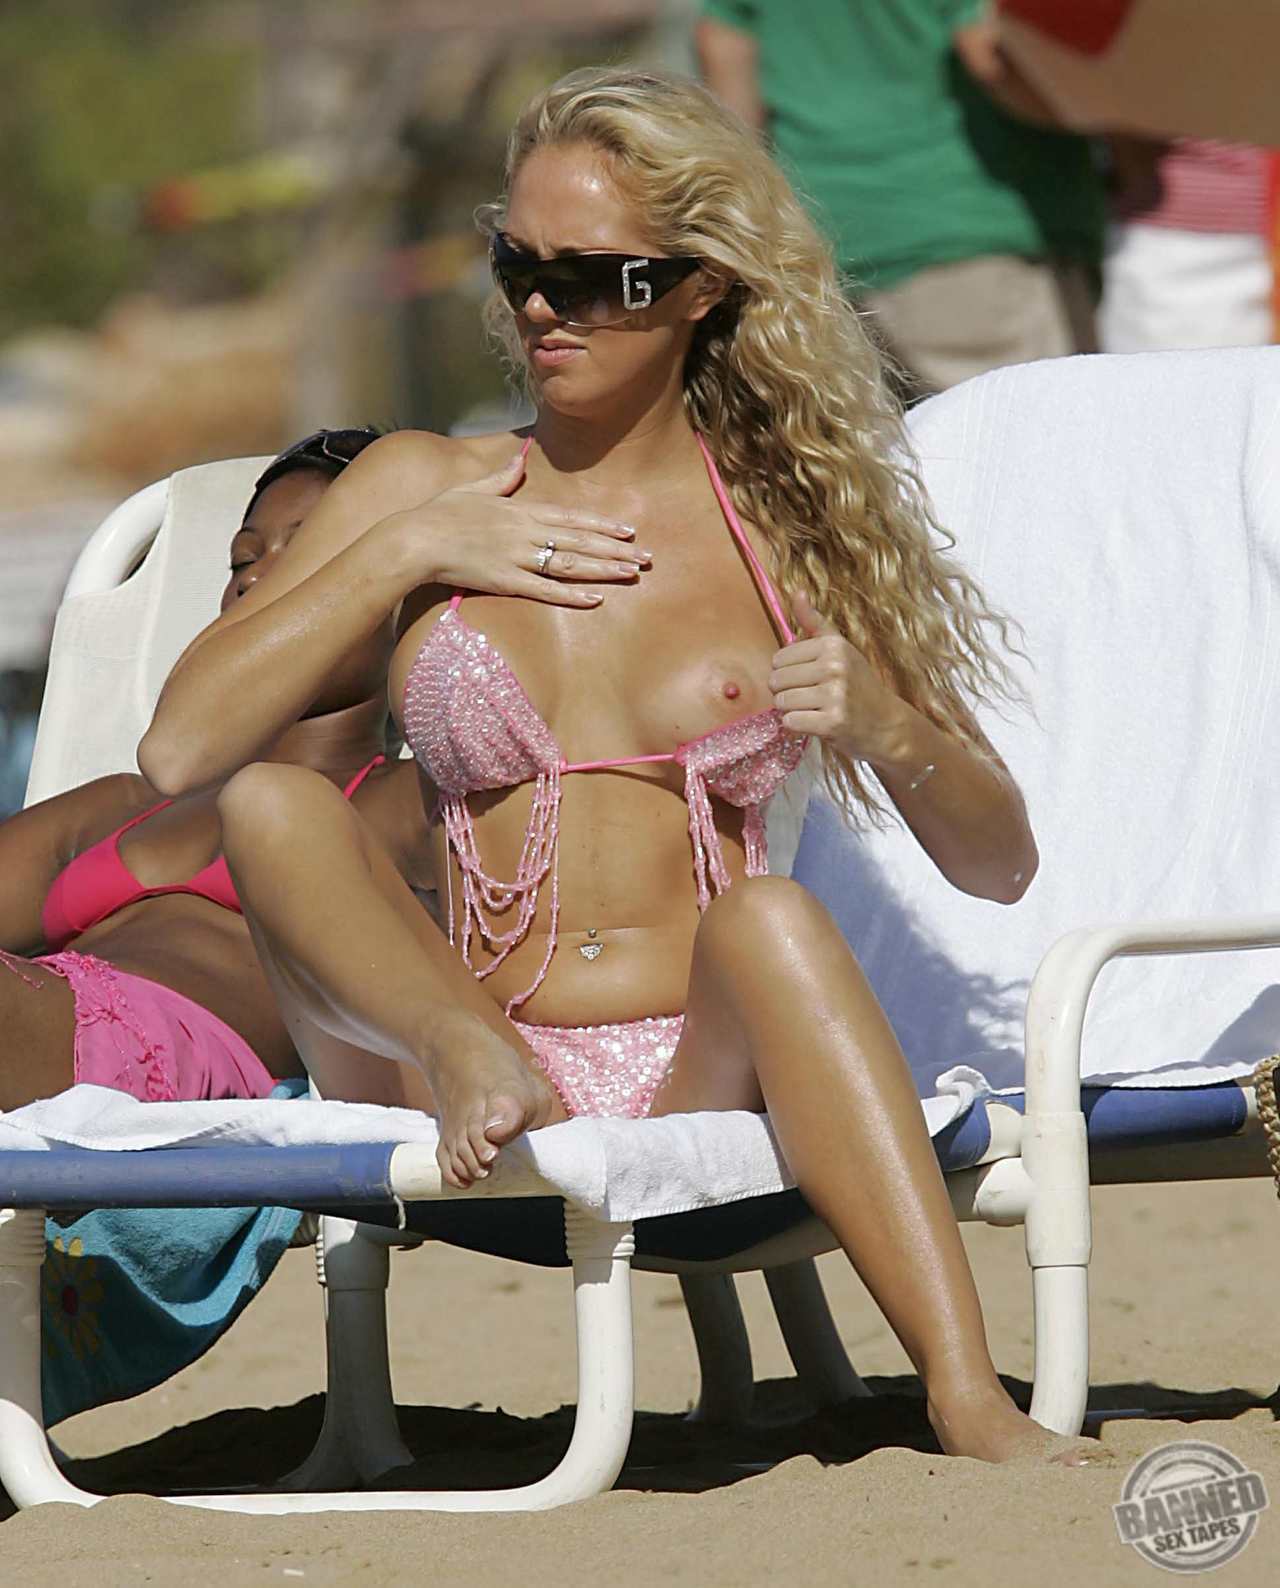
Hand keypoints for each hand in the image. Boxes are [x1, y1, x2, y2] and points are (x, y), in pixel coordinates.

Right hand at [405, 450, 651, 606]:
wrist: (414, 539)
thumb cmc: (440, 513)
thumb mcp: (473, 488)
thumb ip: (502, 478)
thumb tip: (520, 460)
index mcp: (520, 510)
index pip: (572, 518)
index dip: (603, 525)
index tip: (629, 531)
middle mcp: (525, 532)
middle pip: (580, 542)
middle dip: (616, 550)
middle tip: (647, 558)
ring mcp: (516, 557)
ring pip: (570, 565)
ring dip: (604, 570)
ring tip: (632, 575)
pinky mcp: (505, 581)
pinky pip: (544, 590)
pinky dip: (571, 594)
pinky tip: (595, 599)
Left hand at [769, 592, 904, 761]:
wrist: (887, 724)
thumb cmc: (858, 685)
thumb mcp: (841, 648)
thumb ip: (815, 623)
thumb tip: (797, 593)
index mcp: (833, 645)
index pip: (779, 658)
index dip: (788, 672)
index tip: (808, 678)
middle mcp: (834, 667)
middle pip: (776, 681)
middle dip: (786, 692)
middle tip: (810, 697)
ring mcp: (834, 696)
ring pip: (781, 702)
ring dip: (792, 710)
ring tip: (814, 709)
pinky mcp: (831, 723)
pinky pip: (790, 722)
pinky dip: (798, 727)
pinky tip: (816, 723)